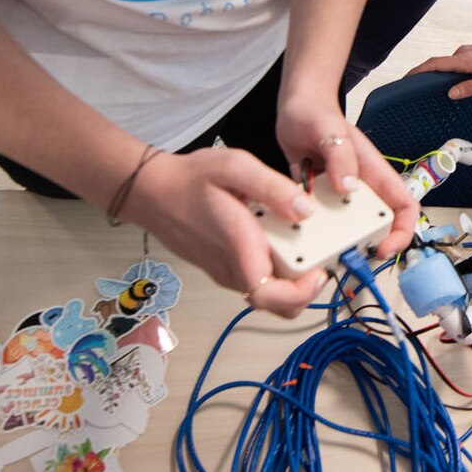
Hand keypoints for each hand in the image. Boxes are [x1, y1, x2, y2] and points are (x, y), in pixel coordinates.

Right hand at [126, 148, 327, 317]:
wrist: (151, 192)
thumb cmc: (188, 180)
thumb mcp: (234, 166)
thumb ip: (272, 186)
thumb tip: (304, 208)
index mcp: (238, 245)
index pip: (270, 295)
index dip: (301, 293)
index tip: (319, 274)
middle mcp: (233, 268)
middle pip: (276, 304)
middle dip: (305, 290)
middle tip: (320, 261)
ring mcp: (227, 273)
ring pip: (268, 296)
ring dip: (291, 284)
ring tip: (304, 250)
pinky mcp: (224, 270)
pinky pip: (256, 283)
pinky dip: (275, 274)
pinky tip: (281, 245)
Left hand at [275, 97, 416, 256]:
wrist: (295, 107)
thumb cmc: (317, 112)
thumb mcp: (330, 132)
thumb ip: (341, 158)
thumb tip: (349, 188)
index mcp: (374, 172)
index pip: (404, 207)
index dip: (402, 232)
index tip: (384, 248)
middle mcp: (361, 187)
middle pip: (378, 225)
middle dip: (368, 245)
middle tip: (350, 258)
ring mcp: (340, 194)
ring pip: (348, 228)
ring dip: (338, 242)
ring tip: (320, 253)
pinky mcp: (318, 198)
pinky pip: (320, 222)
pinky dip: (312, 232)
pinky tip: (297, 235)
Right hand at [409, 29, 471, 99]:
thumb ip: (471, 87)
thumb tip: (451, 94)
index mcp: (465, 61)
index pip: (434, 64)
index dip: (417, 72)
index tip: (405, 79)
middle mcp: (461, 54)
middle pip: (437, 65)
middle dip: (423, 76)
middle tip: (413, 91)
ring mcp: (465, 52)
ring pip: (446, 65)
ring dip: (437, 76)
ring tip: (430, 91)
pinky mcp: (469, 53)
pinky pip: (453, 64)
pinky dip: (447, 73)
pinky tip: (450, 84)